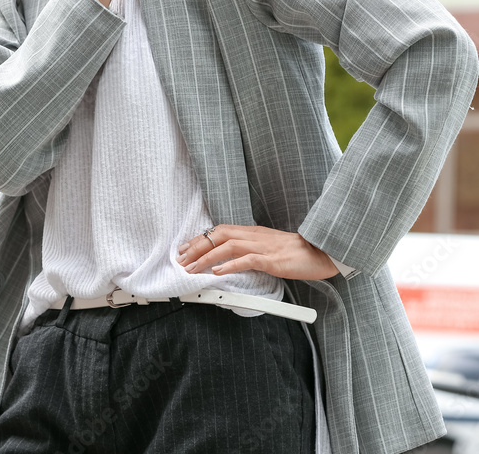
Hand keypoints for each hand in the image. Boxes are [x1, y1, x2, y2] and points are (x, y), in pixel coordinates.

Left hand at [176, 224, 338, 280]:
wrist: (322, 251)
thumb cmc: (298, 253)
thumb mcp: (269, 249)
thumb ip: (252, 251)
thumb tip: (231, 260)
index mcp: (254, 232)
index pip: (221, 231)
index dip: (201, 239)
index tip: (185, 248)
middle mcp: (255, 235)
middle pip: (219, 235)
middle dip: (197, 247)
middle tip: (181, 259)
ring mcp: (263, 246)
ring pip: (228, 246)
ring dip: (207, 258)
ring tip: (192, 268)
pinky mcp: (272, 259)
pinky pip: (247, 260)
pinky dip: (230, 265)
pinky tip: (218, 272)